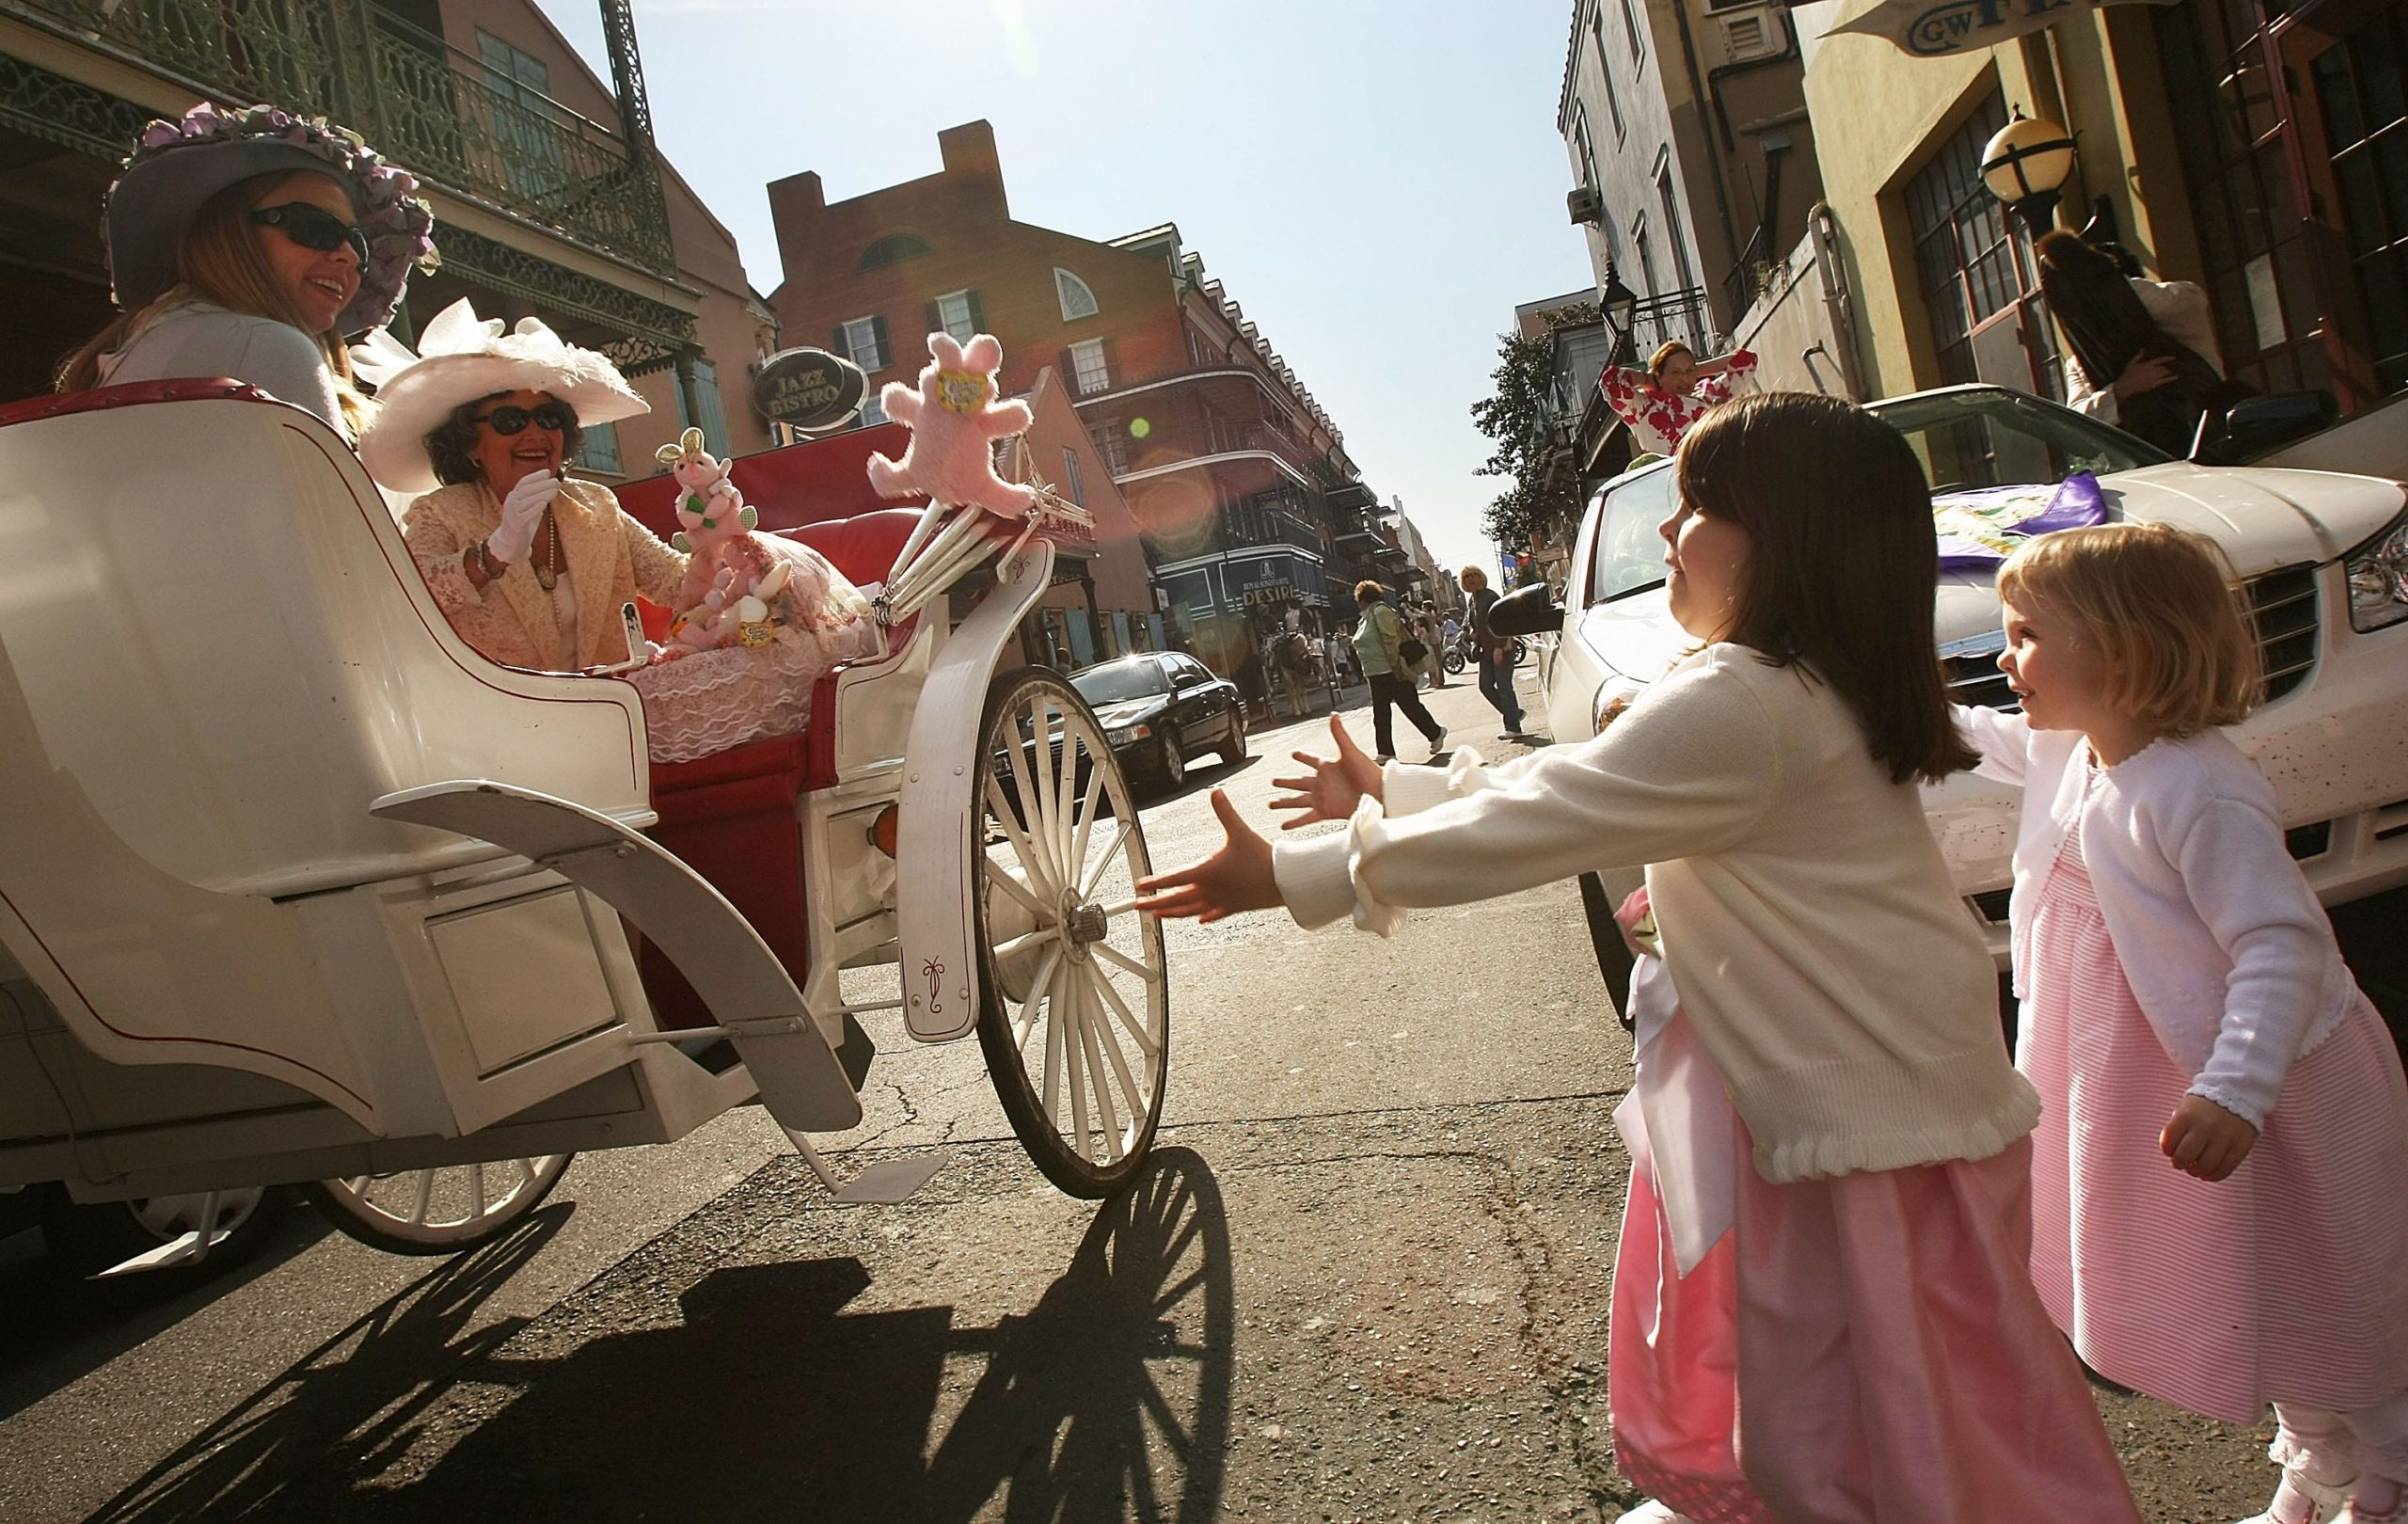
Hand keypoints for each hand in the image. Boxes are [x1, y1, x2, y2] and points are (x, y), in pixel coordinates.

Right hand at [489, 471, 560, 562]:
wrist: (511, 544)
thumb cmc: (523, 525)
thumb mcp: (530, 509)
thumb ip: (537, 500)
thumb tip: (551, 488)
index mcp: (513, 497)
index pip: (523, 482)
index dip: (535, 476)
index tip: (547, 472)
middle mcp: (511, 502)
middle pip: (526, 489)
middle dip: (542, 484)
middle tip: (556, 480)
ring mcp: (512, 513)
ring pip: (527, 500)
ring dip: (542, 493)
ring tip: (555, 489)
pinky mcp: (516, 524)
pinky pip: (526, 514)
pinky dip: (535, 508)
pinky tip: (544, 503)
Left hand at [1132, 789, 1280, 922]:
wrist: (1284, 881)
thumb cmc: (1262, 857)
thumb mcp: (1240, 831)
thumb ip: (1225, 811)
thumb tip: (1216, 793)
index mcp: (1207, 872)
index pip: (1173, 879)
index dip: (1154, 883)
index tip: (1139, 887)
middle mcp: (1210, 890)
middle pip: (1176, 900)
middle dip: (1155, 903)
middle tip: (1139, 906)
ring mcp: (1221, 901)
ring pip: (1190, 911)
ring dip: (1172, 913)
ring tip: (1159, 915)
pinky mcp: (1234, 907)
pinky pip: (1214, 915)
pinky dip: (1203, 917)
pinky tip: (1199, 920)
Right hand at [1269, 714, 1384, 829]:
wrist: (1380, 794)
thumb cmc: (1369, 772)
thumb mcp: (1351, 751)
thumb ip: (1340, 734)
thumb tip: (1333, 715)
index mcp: (1327, 766)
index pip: (1310, 759)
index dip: (1302, 756)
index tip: (1294, 753)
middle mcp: (1322, 783)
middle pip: (1298, 782)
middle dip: (1285, 782)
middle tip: (1274, 781)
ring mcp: (1322, 798)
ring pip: (1297, 800)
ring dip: (1283, 802)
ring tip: (1271, 804)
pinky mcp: (1325, 811)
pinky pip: (1306, 818)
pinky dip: (1294, 822)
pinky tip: (1284, 825)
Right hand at [2112, 354, 2178, 401]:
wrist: (2126, 385)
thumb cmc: (2128, 374)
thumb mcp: (2132, 363)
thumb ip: (2138, 356)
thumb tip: (2142, 349)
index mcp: (2148, 364)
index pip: (2160, 360)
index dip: (2168, 358)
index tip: (2173, 358)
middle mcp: (2153, 370)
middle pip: (2163, 367)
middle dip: (2164, 368)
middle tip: (2166, 369)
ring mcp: (2154, 377)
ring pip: (2165, 372)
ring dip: (2167, 372)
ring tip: (2169, 373)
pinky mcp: (2155, 384)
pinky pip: (2165, 380)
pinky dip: (2172, 378)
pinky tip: (2176, 377)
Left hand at [2161, 1094, 2256, 1180]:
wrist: (2235, 1094)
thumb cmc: (2203, 1108)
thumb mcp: (2184, 1110)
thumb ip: (2175, 1130)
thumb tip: (2173, 1155)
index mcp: (2186, 1116)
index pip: (2168, 1141)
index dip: (2167, 1150)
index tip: (2170, 1152)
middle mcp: (2205, 1126)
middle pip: (2185, 1156)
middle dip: (2179, 1163)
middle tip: (2181, 1163)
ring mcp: (2224, 1136)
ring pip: (2206, 1165)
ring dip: (2196, 1172)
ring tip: (2194, 1169)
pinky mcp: (2240, 1146)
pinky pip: (2225, 1168)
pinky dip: (2214, 1176)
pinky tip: (2208, 1175)